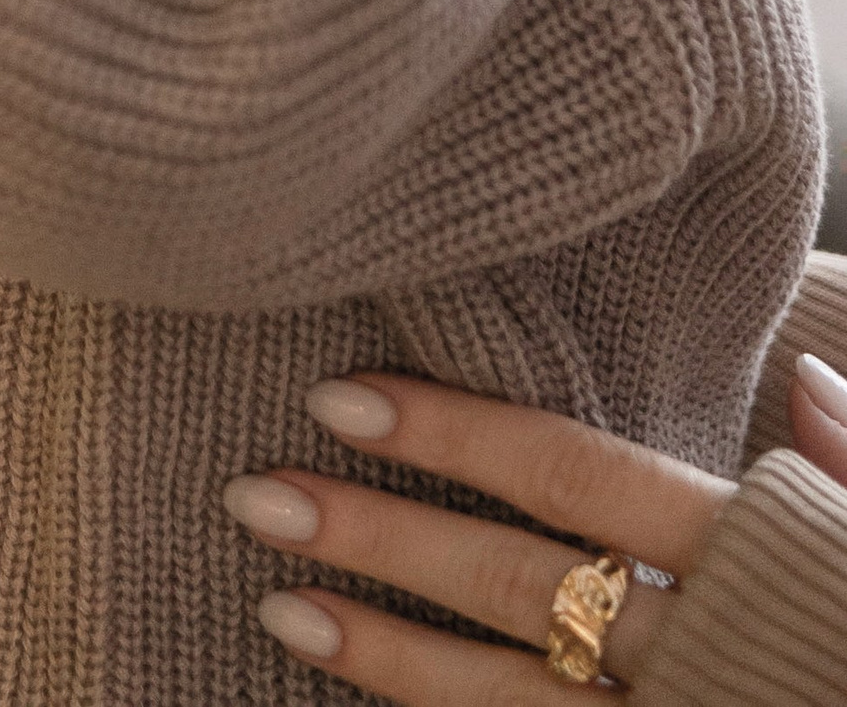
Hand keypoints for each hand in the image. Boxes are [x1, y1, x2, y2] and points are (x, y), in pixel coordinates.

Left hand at [224, 355, 846, 693]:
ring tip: (278, 605)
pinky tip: (355, 698)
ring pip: (508, 699)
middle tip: (258, 495)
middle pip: (519, 585)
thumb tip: (803, 371)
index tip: (338, 397)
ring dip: (387, 653)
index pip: (578, 479)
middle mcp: (700, 659)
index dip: (454, 436)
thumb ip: (846, 465)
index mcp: (755, 565)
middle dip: (382, 537)